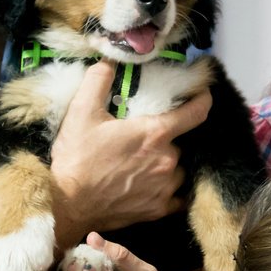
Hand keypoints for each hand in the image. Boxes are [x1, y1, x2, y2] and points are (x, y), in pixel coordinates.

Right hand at [49, 63, 211, 241]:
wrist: (67, 205)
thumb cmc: (76, 158)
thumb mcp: (82, 112)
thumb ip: (99, 80)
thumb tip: (109, 60)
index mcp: (155, 134)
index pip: (195, 113)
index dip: (203, 100)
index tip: (202, 95)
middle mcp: (167, 160)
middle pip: (179, 143)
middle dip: (164, 139)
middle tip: (142, 139)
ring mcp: (165, 188)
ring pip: (177, 169)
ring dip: (165, 164)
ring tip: (142, 163)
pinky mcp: (158, 210)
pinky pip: (176, 197)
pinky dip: (167, 189)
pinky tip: (151, 186)